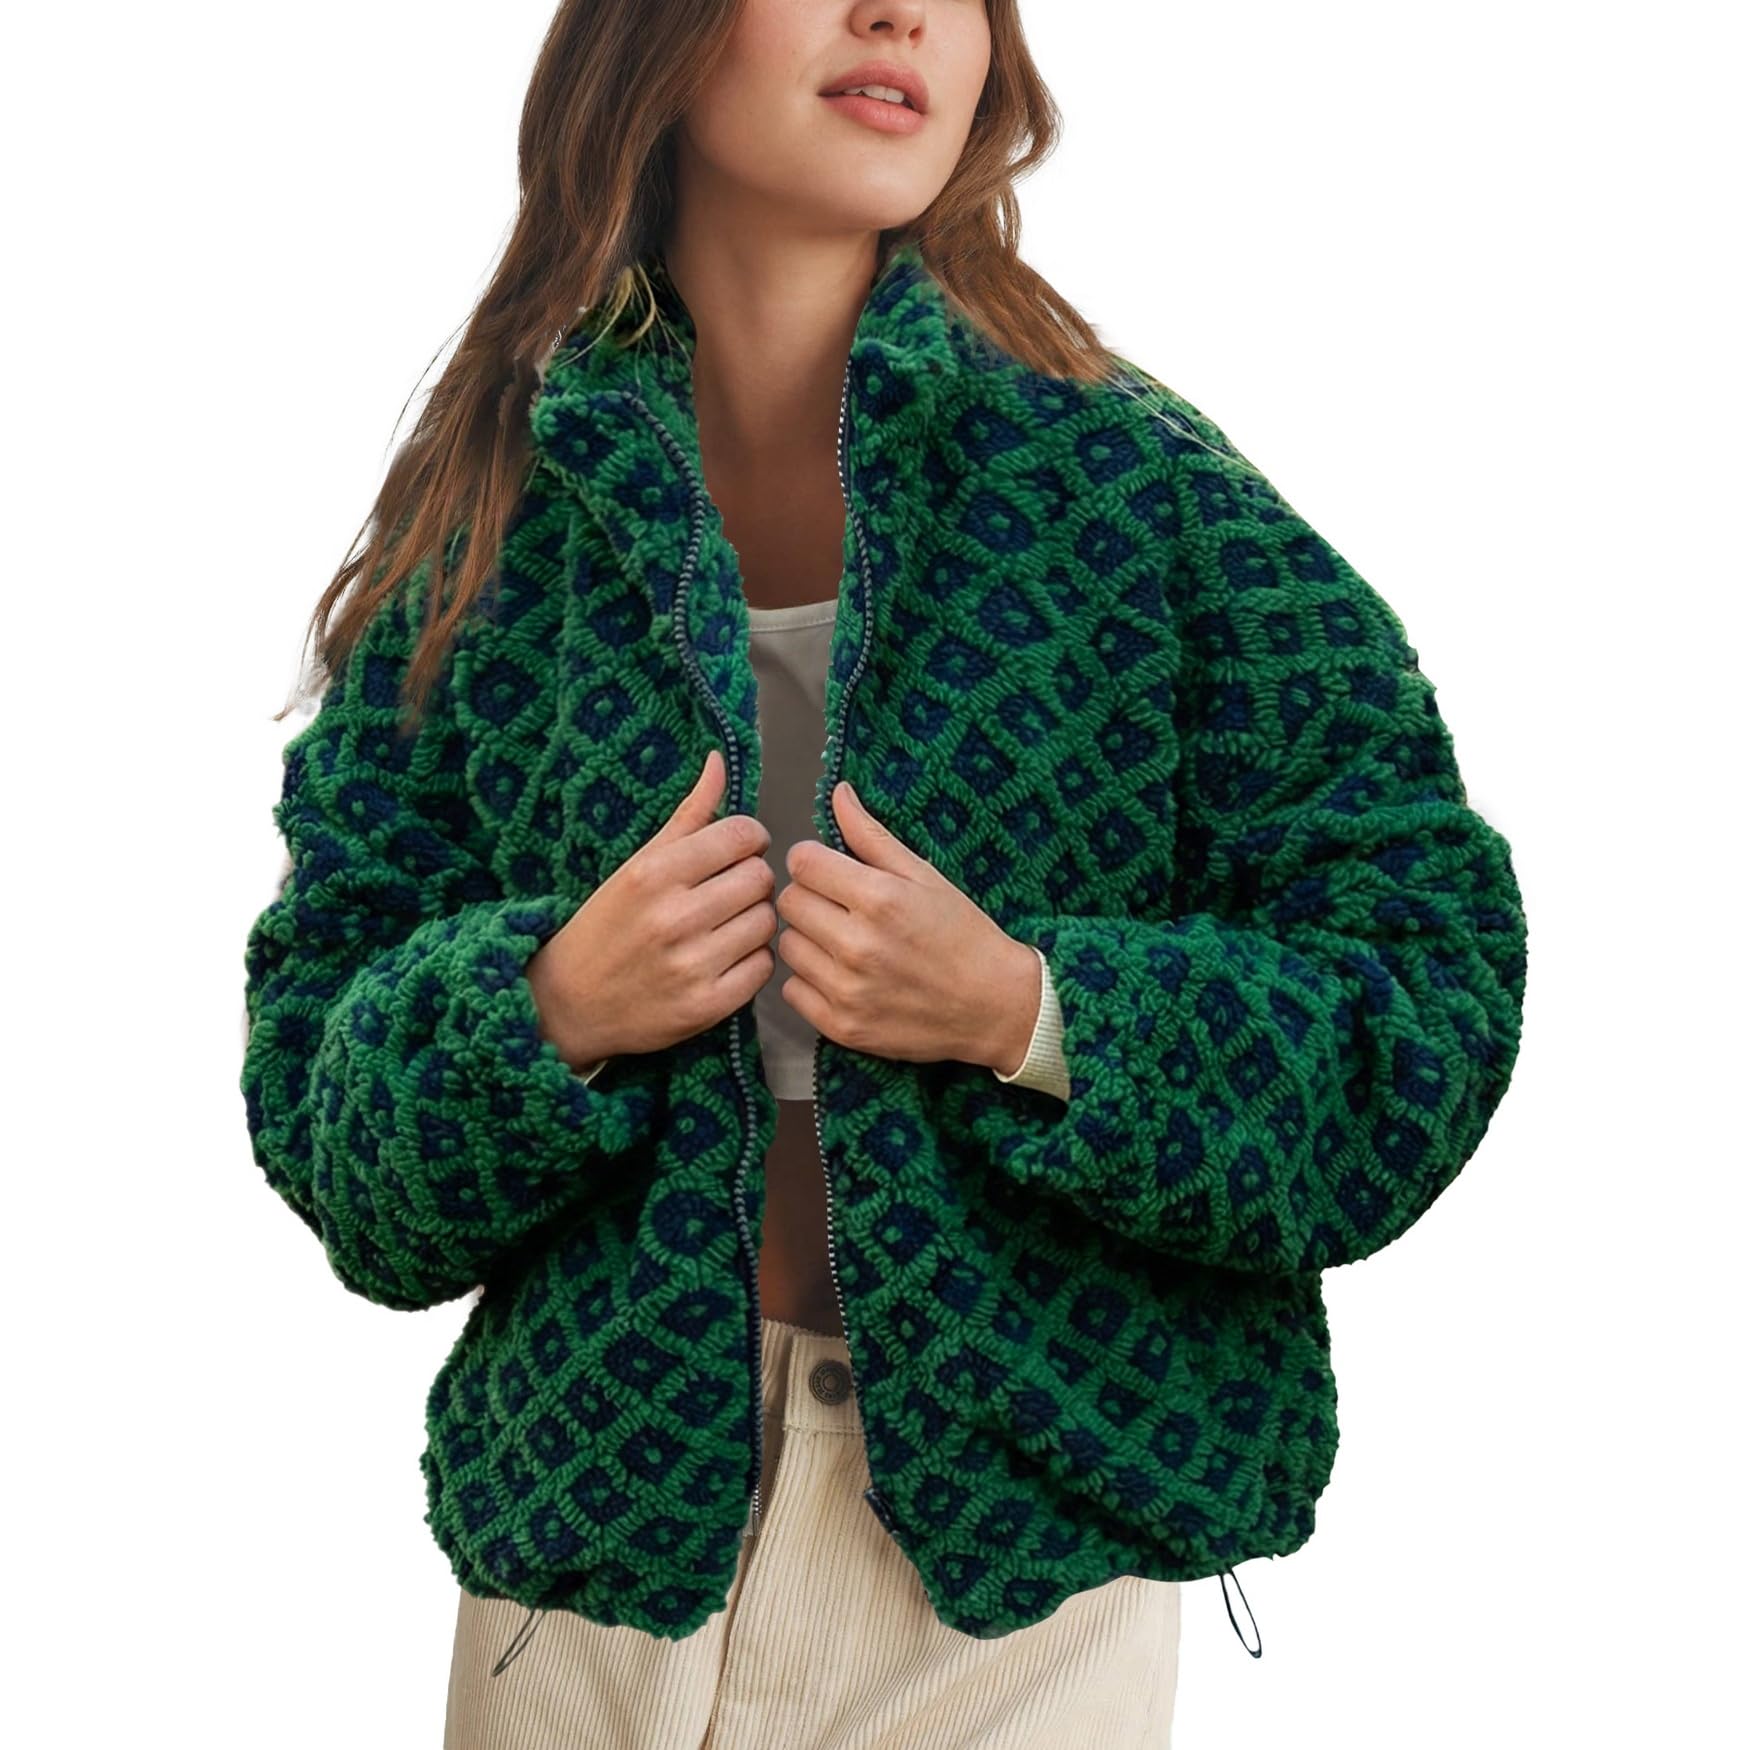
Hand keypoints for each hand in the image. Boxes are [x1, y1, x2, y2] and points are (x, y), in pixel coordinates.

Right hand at [525, 749, 778, 1067]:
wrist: (569, 1003)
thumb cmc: (607, 924)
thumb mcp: (639, 863)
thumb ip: (688, 814)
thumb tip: (719, 761)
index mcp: (654, 873)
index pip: (742, 835)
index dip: (748, 840)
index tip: (736, 852)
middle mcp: (673, 917)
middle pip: (760, 877)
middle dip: (750, 880)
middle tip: (727, 892)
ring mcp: (691, 965)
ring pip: (767, 921)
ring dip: (753, 920)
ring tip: (723, 925)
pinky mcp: (706, 1006)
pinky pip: (764, 967)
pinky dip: (751, 961)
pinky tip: (724, 958)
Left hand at [775, 779, 1039, 1071]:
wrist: (994, 1007)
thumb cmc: (962, 935)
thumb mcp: (924, 876)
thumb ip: (872, 835)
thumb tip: (838, 793)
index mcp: (880, 898)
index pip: (802, 862)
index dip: (815, 861)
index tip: (832, 871)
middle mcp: (858, 945)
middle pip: (790, 902)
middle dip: (811, 897)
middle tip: (841, 908)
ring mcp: (847, 989)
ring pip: (787, 945)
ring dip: (808, 939)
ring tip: (844, 943)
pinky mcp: (842, 1026)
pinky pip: (792, 990)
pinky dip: (810, 981)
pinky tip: (842, 976)